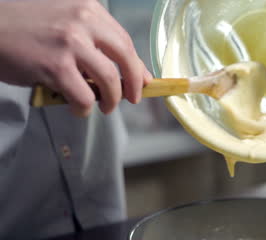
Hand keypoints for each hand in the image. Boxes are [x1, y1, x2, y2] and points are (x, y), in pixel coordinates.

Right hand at [0, 0, 152, 115]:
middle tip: (132, 98)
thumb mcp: (64, 20)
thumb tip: (123, 68)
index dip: (137, 65)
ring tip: (105, 107)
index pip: (124, 40)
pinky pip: (83, 96)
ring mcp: (70, 43)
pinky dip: (85, 107)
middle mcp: (83, 21)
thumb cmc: (24, 25)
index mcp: (88, 8)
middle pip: (125, 57)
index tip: (143, 81)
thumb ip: (93, 39)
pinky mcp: (54, 66)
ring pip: (109, 79)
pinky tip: (78, 107)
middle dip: (134, 83)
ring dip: (111, 99)